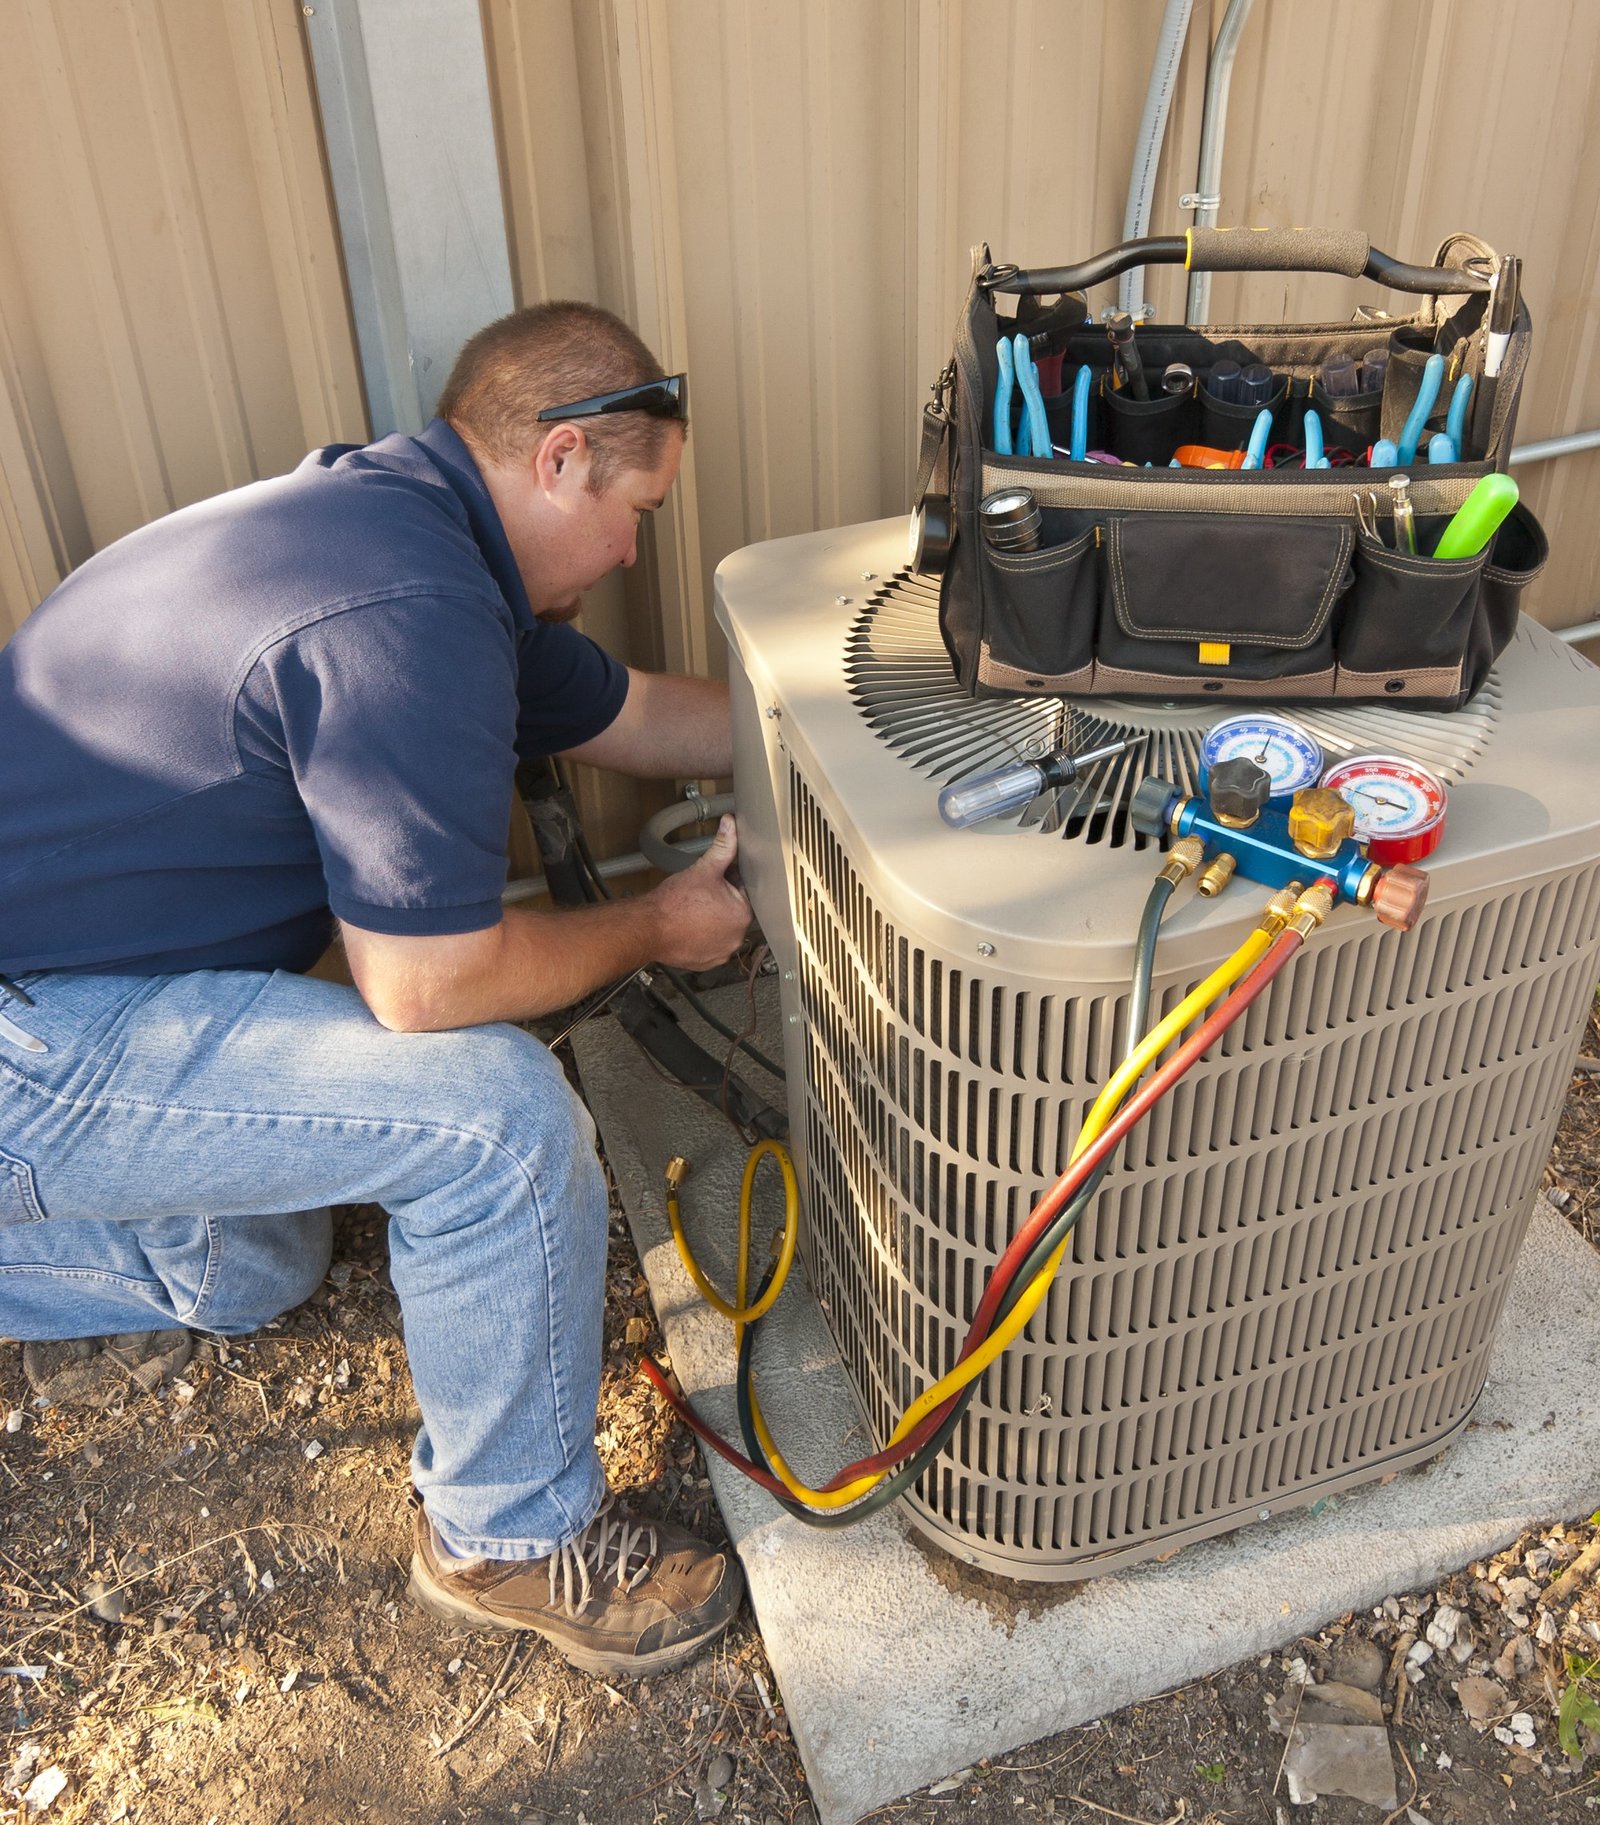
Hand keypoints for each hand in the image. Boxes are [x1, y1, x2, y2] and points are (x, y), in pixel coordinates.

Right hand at [651, 815, 751, 970]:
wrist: (648, 927)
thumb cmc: (674, 903)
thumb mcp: (703, 868)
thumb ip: (723, 846)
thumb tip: (731, 826)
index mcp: (743, 914)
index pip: (743, 890)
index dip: (727, 880)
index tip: (711, 880)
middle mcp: (736, 937)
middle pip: (732, 911)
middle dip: (720, 900)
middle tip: (699, 894)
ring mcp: (721, 952)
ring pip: (721, 928)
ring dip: (711, 919)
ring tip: (693, 909)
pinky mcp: (706, 963)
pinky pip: (709, 945)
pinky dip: (702, 936)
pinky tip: (689, 926)